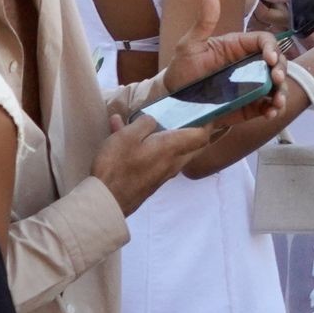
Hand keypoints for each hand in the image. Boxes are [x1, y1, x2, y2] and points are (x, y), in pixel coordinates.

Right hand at [90, 114, 213, 216]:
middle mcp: (172, 163)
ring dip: (164, 137)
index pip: (201, 136)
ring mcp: (162, 175)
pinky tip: (123, 136)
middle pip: (192, 147)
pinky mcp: (150, 182)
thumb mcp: (128, 135)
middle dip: (192, 132)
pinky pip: (156, 159)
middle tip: (185, 117)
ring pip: (172, 153)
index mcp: (171, 148)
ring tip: (144, 122)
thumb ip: (144, 124)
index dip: (207, 122)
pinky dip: (147, 147)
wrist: (106, 201)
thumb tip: (153, 121)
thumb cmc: (118, 166)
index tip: (205, 112)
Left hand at [162, 0, 286, 109]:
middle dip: (280, 70)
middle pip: (276, 62)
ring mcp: (250, 86)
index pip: (263, 41)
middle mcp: (248, 65)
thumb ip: (204, 22)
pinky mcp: (249, 105)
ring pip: (275, 85)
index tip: (269, 59)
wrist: (173, 101)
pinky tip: (271, 112)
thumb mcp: (190, 44)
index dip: (271, 48)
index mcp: (237, 47)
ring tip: (277, 102)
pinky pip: (266, 106)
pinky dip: (273, 109)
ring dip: (281, 92)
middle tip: (276, 80)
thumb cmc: (182, 69)